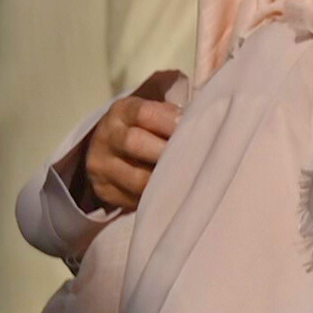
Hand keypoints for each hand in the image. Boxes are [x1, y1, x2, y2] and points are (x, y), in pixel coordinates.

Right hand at [66, 73, 186, 219]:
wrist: (110, 150)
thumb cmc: (147, 130)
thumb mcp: (155, 115)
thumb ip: (174, 117)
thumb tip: (210, 125)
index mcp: (123, 112)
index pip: (145, 113)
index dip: (171, 122)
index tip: (197, 129)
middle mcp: (107, 136)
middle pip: (135, 143)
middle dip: (169, 154)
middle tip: (197, 160)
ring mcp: (102, 166)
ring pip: (137, 179)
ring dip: (168, 183)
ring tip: (193, 182)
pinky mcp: (105, 191)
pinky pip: (134, 200)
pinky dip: (159, 200)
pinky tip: (177, 197)